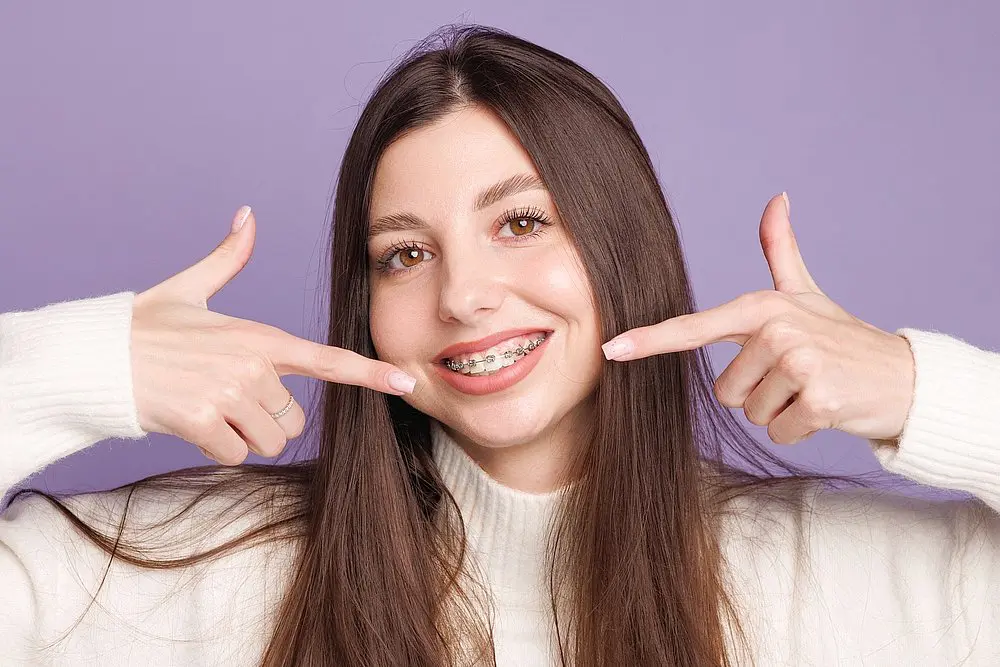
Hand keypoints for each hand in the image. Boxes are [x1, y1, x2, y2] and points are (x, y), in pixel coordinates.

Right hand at [132, 206, 416, 464]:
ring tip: (209, 410)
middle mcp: (251, 364)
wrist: (91, 358)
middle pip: (294, 420)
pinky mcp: (201, 421)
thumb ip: (226, 258)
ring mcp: (228, 393)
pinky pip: (234, 455)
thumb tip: (247, 214)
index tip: (406, 381)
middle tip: (226, 399)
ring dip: (243, 437)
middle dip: (265, 419)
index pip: (327, 359)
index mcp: (258, 336)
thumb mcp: (188, 289)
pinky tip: (192, 424)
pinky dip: (216, 448)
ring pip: (268, 441)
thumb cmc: (143, 328)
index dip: (370, 372)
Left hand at [601, 193, 914, 445]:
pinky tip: (825, 408)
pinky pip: (779, 431)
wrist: (903, 377)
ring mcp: (799, 363)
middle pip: (726, 391)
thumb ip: (781, 250)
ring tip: (810, 389)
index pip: (695, 329)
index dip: (650, 339)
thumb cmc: (842, 337)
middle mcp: (776, 330)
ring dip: (780, 411)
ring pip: (752, 413)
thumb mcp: (807, 294)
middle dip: (758, 393)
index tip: (613, 349)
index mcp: (762, 308)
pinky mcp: (819, 399)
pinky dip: (800, 429)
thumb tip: (776, 197)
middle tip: (795, 377)